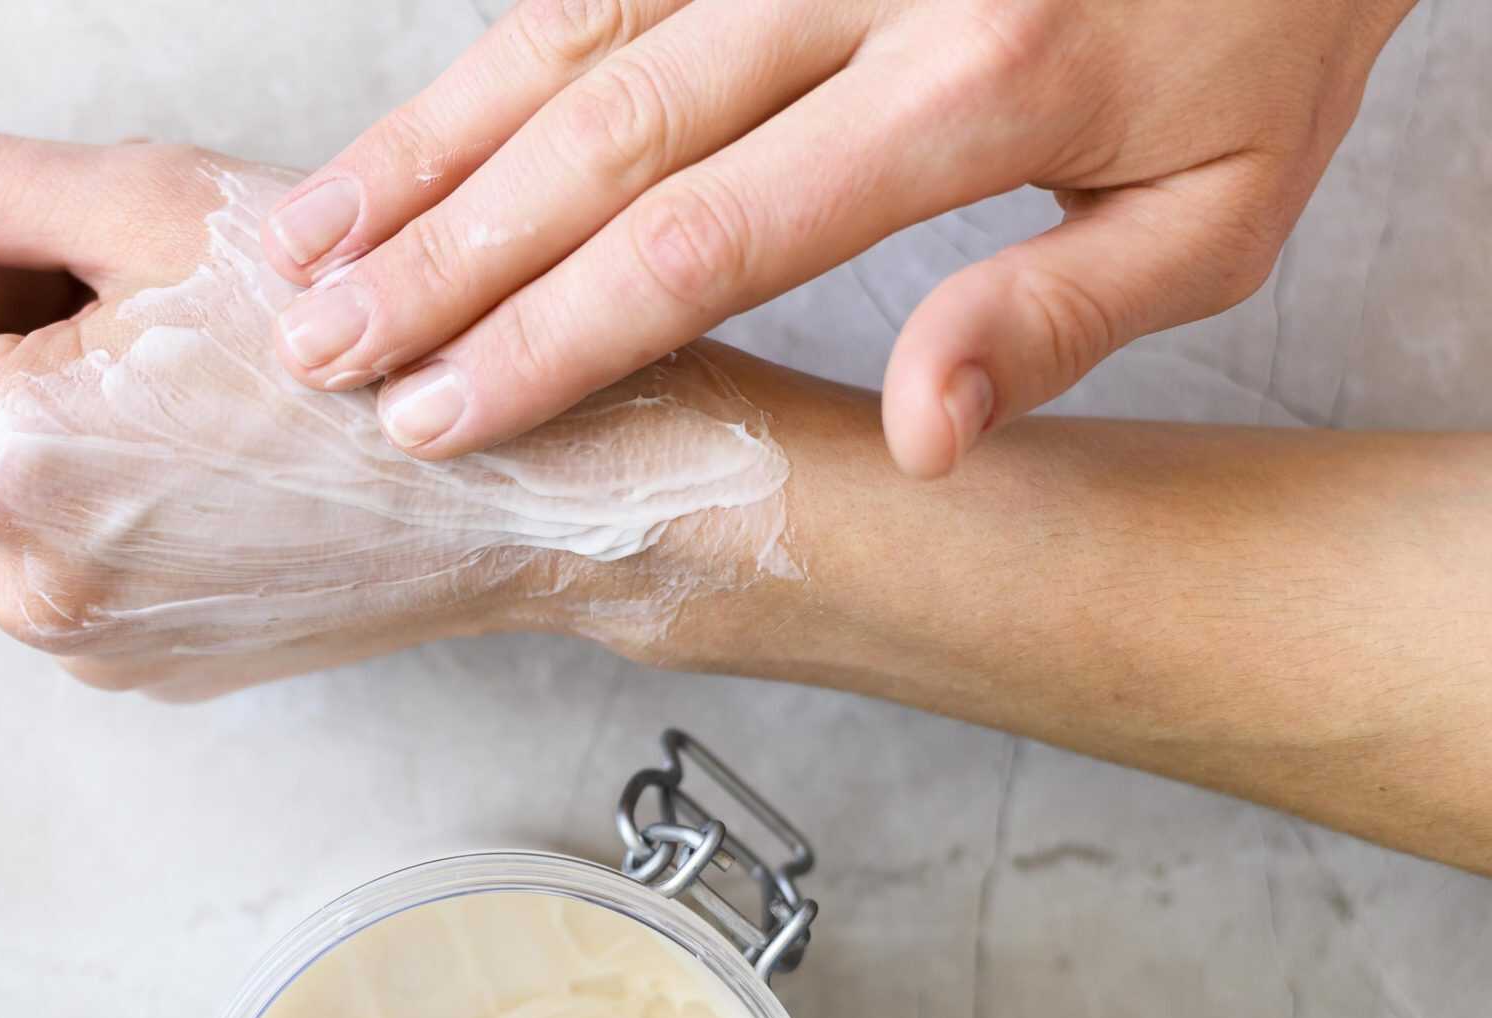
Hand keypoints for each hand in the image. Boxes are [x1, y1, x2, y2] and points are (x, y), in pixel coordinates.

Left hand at [0, 133, 791, 699]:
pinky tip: (199, 433)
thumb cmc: (371, 340)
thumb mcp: (153, 210)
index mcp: (12, 467)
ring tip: (176, 352)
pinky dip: (91, 473)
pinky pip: (53, 543)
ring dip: (38, 393)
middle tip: (114, 271)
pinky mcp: (130, 666)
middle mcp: (26, 585)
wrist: (521, 484)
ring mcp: (80, 644)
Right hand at [259, 0, 1414, 474]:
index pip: (709, 237)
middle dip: (443, 260)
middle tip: (322, 354)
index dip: (554, 339)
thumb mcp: (1219, 208)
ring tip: (304, 251)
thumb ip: (1057, 318)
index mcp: (976, 80)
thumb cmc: (1253, 26)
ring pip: (569, 36)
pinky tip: (401, 143)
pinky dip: (486, 63)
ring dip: (425, 150)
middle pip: (603, 138)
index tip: (445, 416)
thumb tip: (915, 438)